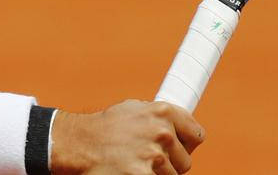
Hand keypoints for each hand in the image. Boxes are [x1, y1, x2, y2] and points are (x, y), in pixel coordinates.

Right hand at [51, 100, 204, 174]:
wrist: (80, 145)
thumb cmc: (105, 128)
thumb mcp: (134, 109)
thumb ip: (158, 116)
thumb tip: (179, 124)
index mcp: (163, 112)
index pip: (196, 134)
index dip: (187, 144)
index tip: (180, 148)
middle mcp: (161, 132)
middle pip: (185, 161)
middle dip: (170, 163)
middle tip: (148, 159)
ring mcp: (154, 157)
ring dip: (157, 174)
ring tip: (135, 164)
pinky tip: (132, 171)